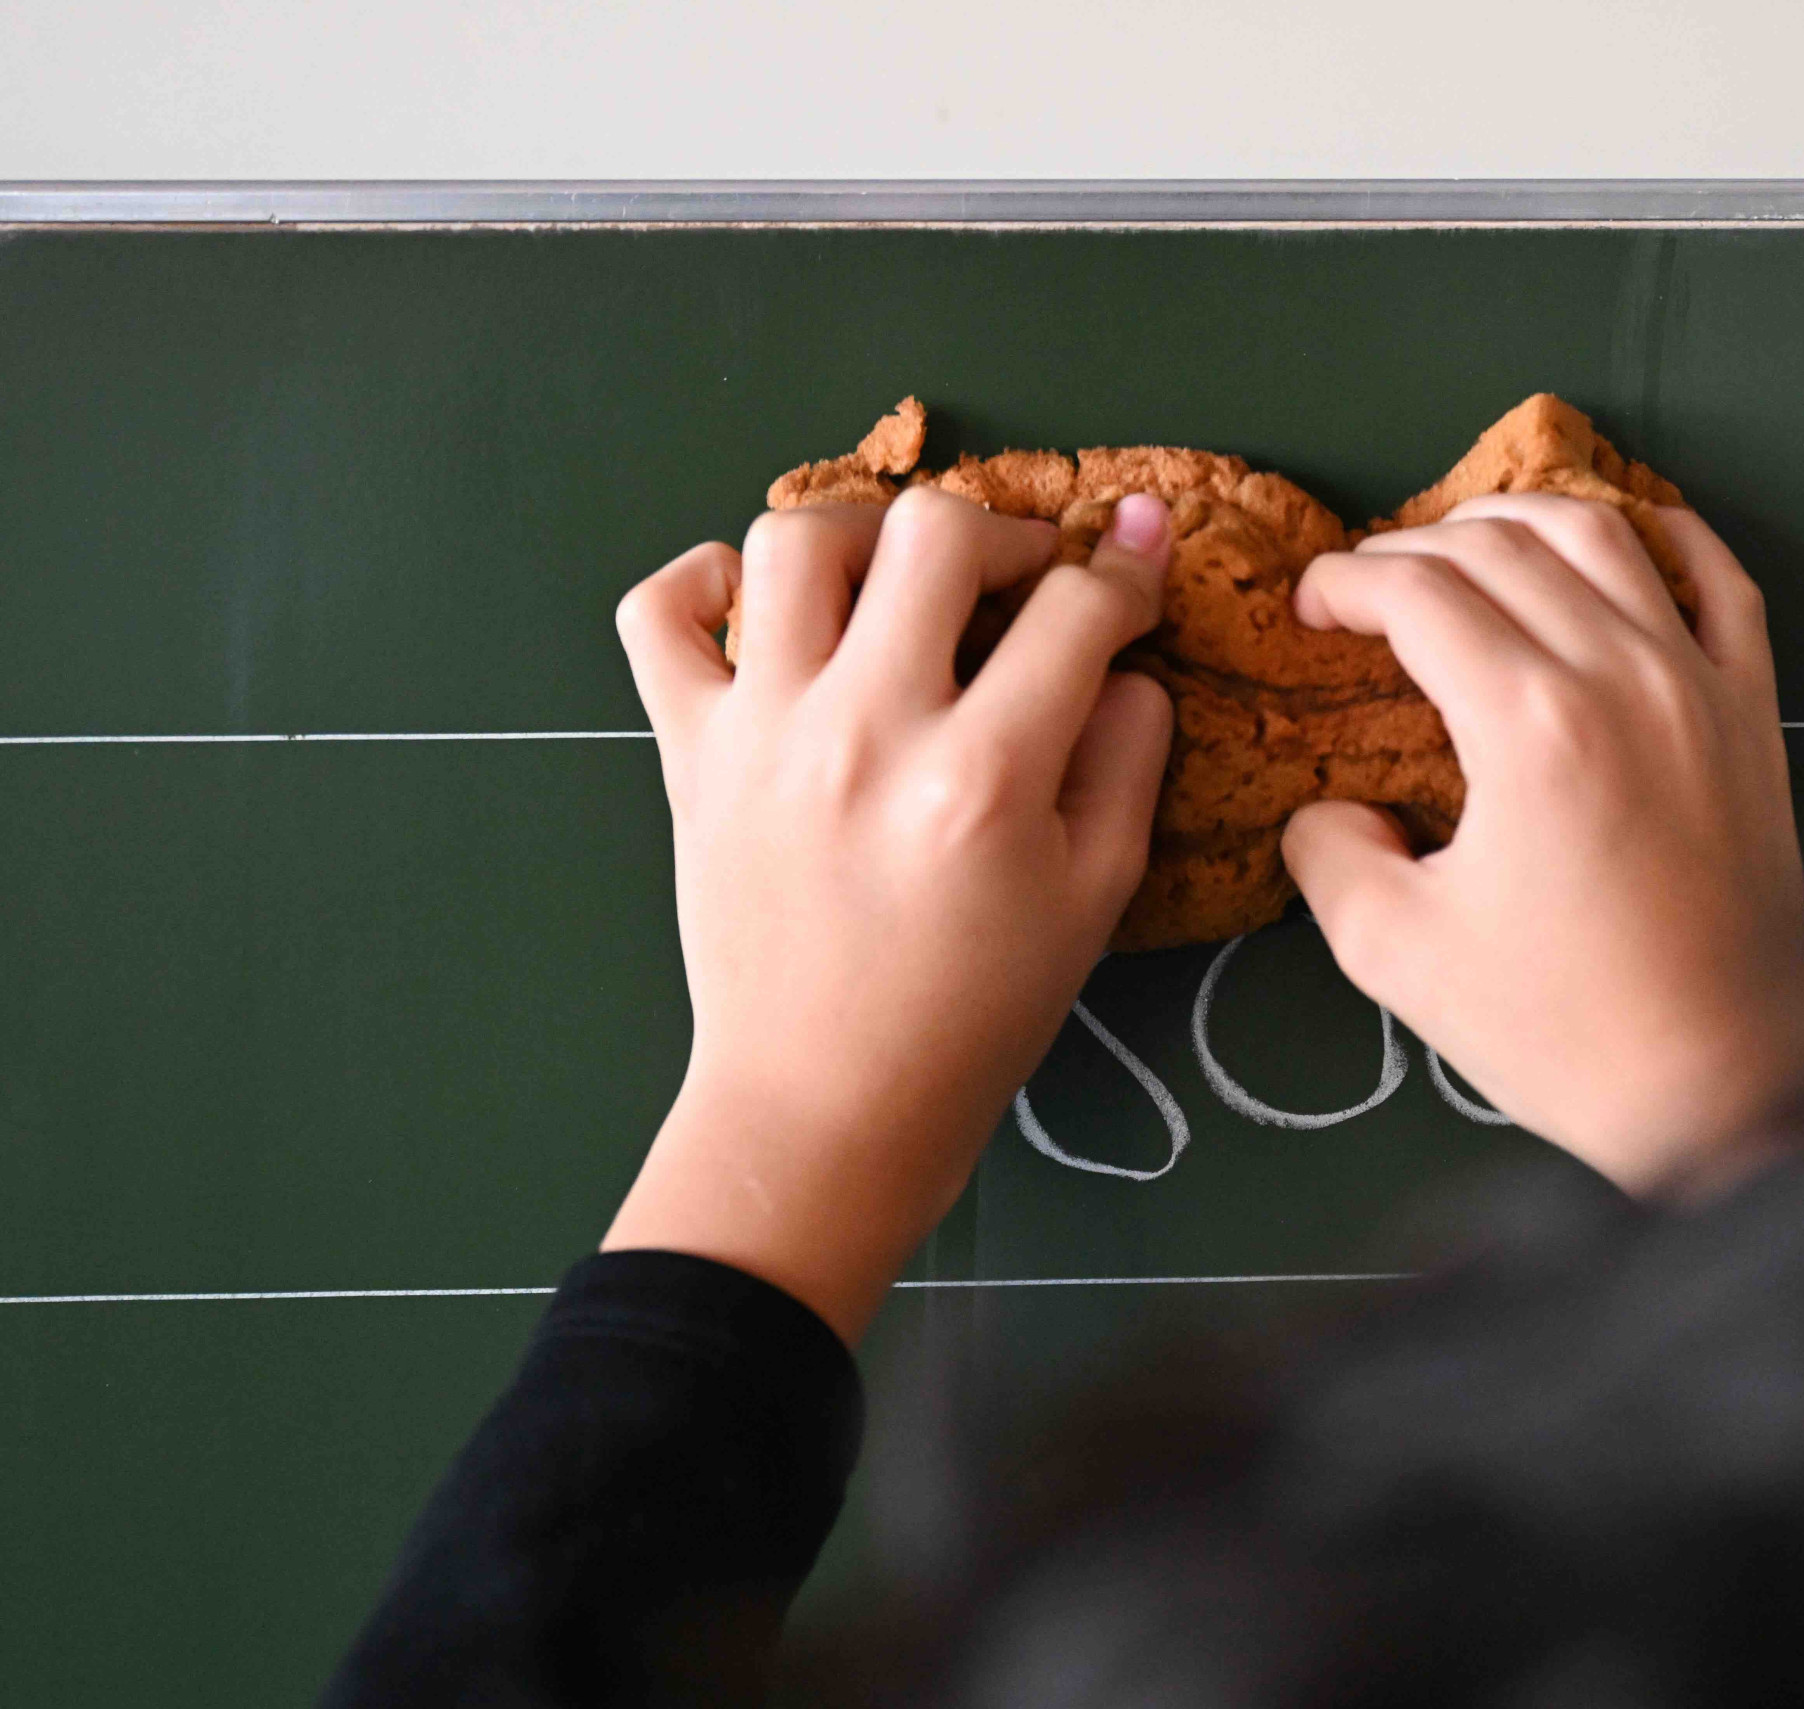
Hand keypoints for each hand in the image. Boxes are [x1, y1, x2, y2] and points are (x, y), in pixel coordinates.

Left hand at [604, 489, 1174, 1341]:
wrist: (826, 1105)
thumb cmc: (976, 1014)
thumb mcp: (1095, 897)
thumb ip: (1126, 760)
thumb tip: (1123, 659)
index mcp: (983, 776)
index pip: (1075, 608)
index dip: (1129, 573)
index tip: (1135, 578)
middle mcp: (866, 729)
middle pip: (935, 531)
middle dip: (1007, 532)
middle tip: (1023, 582)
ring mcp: (763, 732)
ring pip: (796, 539)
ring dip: (867, 534)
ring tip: (899, 584)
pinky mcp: (688, 751)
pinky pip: (659, 614)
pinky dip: (704, 582)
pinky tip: (761, 609)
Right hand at [1282, 495, 1803, 1193]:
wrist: (1720, 1087)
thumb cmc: (1559, 1030)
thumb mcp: (1395, 953)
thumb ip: (1329, 854)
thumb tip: (1331, 806)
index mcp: (1530, 724)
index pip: (1420, 593)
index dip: (1346, 583)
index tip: (1310, 609)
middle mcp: (1623, 674)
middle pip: (1502, 546)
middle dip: (1412, 547)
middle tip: (1366, 591)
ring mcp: (1703, 684)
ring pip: (1605, 536)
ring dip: (1520, 520)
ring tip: (1467, 549)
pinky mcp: (1755, 713)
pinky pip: (1723, 581)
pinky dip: (1667, 537)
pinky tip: (1625, 540)